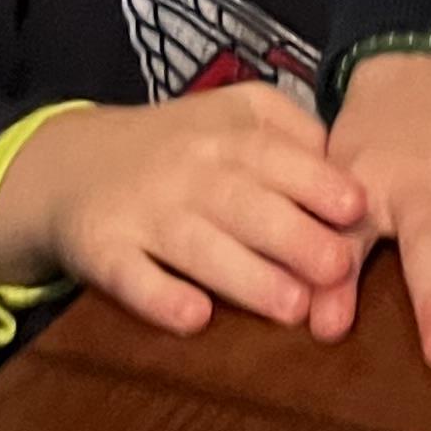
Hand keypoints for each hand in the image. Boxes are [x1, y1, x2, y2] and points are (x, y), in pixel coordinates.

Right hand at [0, 81, 365, 343]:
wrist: (72, 161)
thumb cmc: (181, 145)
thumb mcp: (236, 112)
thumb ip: (293, 132)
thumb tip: (352, 169)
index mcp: (227, 134)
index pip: (277, 155)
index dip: (318, 182)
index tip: (358, 209)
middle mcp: (188, 170)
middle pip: (245, 204)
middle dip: (292, 236)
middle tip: (337, 268)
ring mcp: (144, 211)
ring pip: (198, 245)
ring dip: (245, 276)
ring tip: (291, 307)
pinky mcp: (103, 251)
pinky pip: (131, 277)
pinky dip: (160, 298)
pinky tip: (194, 318)